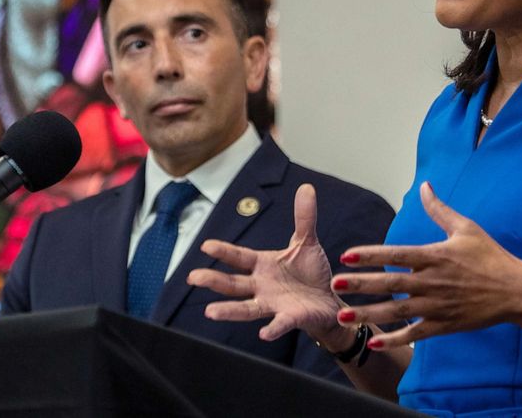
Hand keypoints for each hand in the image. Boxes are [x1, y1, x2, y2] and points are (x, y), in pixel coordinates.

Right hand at [187, 184, 346, 343]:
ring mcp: (274, 304)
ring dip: (229, 311)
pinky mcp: (290, 318)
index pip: (239, 257)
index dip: (223, 252)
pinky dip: (272, 329)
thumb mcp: (307, 242)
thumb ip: (303, 217)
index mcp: (263, 265)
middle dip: (214, 281)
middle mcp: (263, 285)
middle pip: (234, 284)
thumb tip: (306, 187)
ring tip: (210, 312)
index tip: (206, 246)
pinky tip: (263, 333)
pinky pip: (279, 324)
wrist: (328, 301)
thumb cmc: (311, 273)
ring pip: (247, 308)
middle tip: (193, 278)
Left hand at [332, 182, 521, 349]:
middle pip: (390, 284)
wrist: (516, 291)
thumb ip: (439, 209)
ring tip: (342, 317)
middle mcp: (432, 282)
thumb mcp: (466, 228)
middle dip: (361, 285)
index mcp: (434, 256)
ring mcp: (436, 306)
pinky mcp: (443, 325)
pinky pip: (415, 334)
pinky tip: (373, 343)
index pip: (396, 255)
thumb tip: (423, 185)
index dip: (370, 255)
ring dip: (368, 315)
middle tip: (334, 285)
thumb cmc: (490, 256)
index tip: (346, 255)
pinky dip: (394, 340)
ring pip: (397, 312)